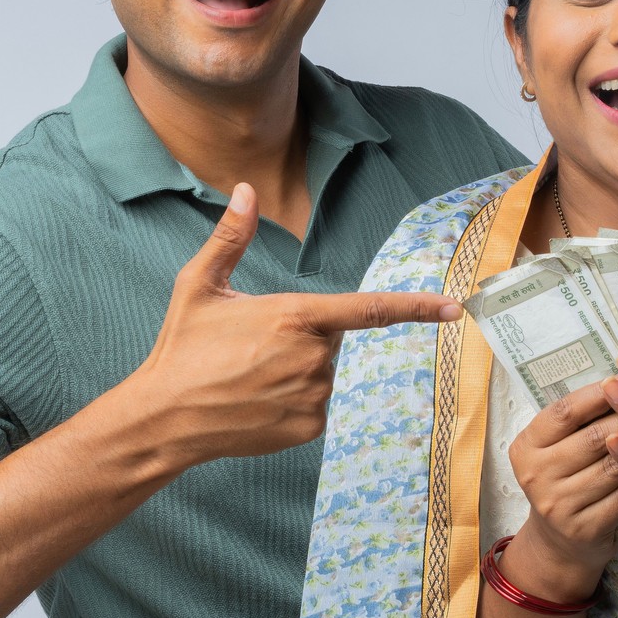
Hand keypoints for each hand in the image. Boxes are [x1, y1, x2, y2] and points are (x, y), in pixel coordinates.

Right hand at [131, 184, 460, 464]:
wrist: (164, 418)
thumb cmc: (182, 348)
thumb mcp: (200, 285)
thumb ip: (229, 238)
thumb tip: (244, 190)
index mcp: (294, 316)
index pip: (368, 309)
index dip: (415, 307)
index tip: (453, 308)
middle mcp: (312, 357)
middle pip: (329, 338)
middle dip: (300, 336)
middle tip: (251, 346)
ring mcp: (313, 395)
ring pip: (321, 372)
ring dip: (294, 369)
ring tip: (246, 375)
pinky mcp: (308, 426)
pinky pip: (313, 405)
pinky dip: (291, 401)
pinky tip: (255, 401)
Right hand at [503, 380, 617, 600]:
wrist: (559, 542)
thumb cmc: (566, 480)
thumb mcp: (558, 448)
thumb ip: (580, 419)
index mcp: (526, 447)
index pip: (564, 412)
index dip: (598, 393)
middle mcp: (535, 475)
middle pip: (594, 437)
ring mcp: (558, 505)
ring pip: (615, 466)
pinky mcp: (584, 528)